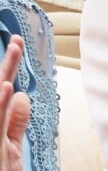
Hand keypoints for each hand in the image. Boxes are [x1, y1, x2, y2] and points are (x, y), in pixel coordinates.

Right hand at [0, 36, 30, 170]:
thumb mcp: (9, 148)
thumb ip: (15, 122)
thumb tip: (22, 95)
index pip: (3, 87)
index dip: (10, 65)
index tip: (17, 41)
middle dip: (6, 69)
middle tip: (17, 43)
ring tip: (9, 75)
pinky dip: (0, 112)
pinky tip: (6, 93)